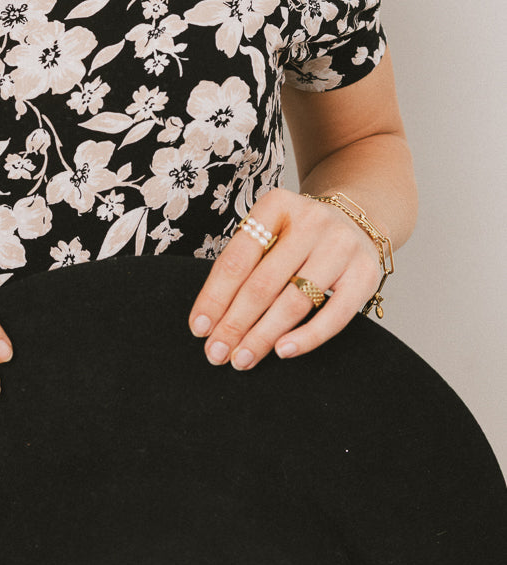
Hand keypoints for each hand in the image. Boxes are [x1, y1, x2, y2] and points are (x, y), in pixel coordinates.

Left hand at [188, 188, 382, 369]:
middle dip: (234, 324)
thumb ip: (244, 265)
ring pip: (294, 301)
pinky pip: (334, 315)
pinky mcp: (365, 274)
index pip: (236, 259)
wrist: (357, 219)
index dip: (214, 297)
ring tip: (242, 359)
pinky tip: (282, 351)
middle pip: (262, 284)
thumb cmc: (298, 235)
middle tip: (216, 353)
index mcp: (276, 205)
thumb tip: (210, 319)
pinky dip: (307, 337)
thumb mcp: (269, 231)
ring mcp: (341, 246)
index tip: (199, 327)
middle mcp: (311, 221)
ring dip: (263, 336)